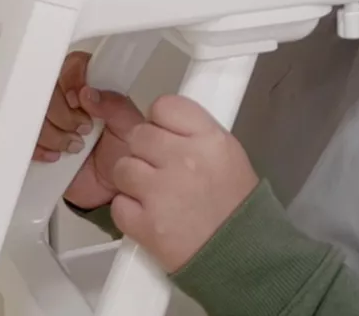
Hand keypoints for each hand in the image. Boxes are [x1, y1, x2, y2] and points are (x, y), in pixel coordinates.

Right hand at [33, 51, 144, 210]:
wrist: (113, 189)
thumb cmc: (125, 153)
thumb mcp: (130, 127)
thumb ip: (115, 106)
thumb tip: (88, 92)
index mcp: (93, 88)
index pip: (73, 65)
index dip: (71, 79)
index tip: (78, 99)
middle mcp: (69, 100)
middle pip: (48, 88)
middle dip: (63, 112)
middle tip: (83, 128)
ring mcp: (51, 121)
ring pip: (33, 113)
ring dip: (53, 132)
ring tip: (75, 146)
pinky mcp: (38, 144)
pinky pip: (24, 139)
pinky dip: (39, 148)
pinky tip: (56, 156)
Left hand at [110, 95, 259, 272]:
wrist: (240, 252)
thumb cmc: (235, 203)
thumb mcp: (227, 152)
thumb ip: (195, 131)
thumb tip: (164, 122)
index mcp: (207, 138)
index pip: (164, 106)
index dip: (160, 120)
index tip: (163, 132)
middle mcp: (183, 159)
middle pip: (139, 134)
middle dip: (144, 149)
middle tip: (157, 165)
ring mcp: (161, 192)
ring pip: (122, 167)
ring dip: (132, 178)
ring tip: (152, 190)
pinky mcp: (145, 224)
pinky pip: (118, 203)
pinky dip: (129, 209)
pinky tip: (148, 212)